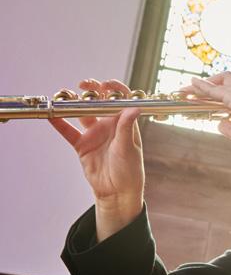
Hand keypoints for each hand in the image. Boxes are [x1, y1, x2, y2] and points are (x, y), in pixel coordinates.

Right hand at [49, 79, 143, 239]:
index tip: (106, 83)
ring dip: (73, 104)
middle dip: (92, 91)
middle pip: (99, 103)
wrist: (117, 191)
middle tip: (84, 83)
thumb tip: (134, 108)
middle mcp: (109, 125)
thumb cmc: (130, 170)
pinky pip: (68, 132)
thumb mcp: (129, 147)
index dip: (114, 89)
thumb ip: (126, 127)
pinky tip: (51, 115)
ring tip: (65, 95)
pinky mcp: (82, 145)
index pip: (120, 100)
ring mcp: (94, 134)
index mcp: (124, 123)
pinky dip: (59, 123)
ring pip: (81, 114)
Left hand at [181, 72, 230, 158]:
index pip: (227, 93)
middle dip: (205, 85)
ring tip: (184, 91)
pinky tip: (192, 85)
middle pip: (222, 82)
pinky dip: (203, 87)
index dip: (212, 95)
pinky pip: (216, 90)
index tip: (198, 100)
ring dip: (200, 85)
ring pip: (218, 83)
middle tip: (187, 93)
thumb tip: (219, 124)